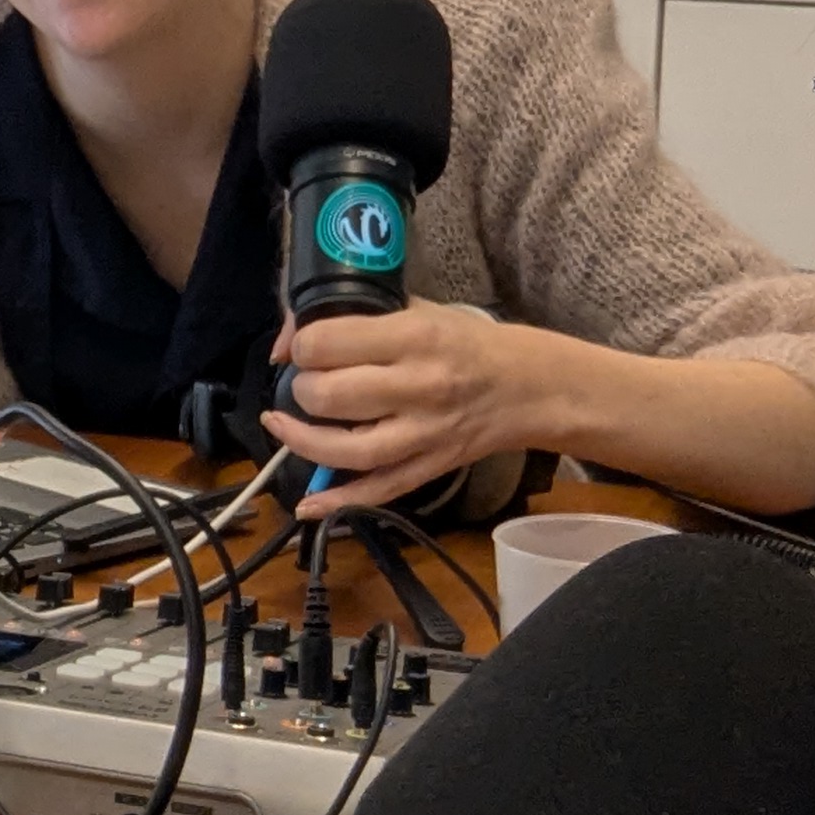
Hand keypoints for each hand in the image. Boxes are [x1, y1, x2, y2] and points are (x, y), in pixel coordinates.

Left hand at [259, 306, 560, 517]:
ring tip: (282, 426)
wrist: (531, 387)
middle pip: (329, 396)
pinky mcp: (431, 467)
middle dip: (302, 390)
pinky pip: (378, 490)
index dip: (302, 347)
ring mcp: (425, 433)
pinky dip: (338, 500)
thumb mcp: (418, 311)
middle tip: (306, 385)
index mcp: (414, 337)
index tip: (301, 350)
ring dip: (302, 440)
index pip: (328, 344)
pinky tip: (307, 503)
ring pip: (345, 449)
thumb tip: (290, 338)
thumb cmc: (467, 343)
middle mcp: (418, 386)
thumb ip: (356, 317)